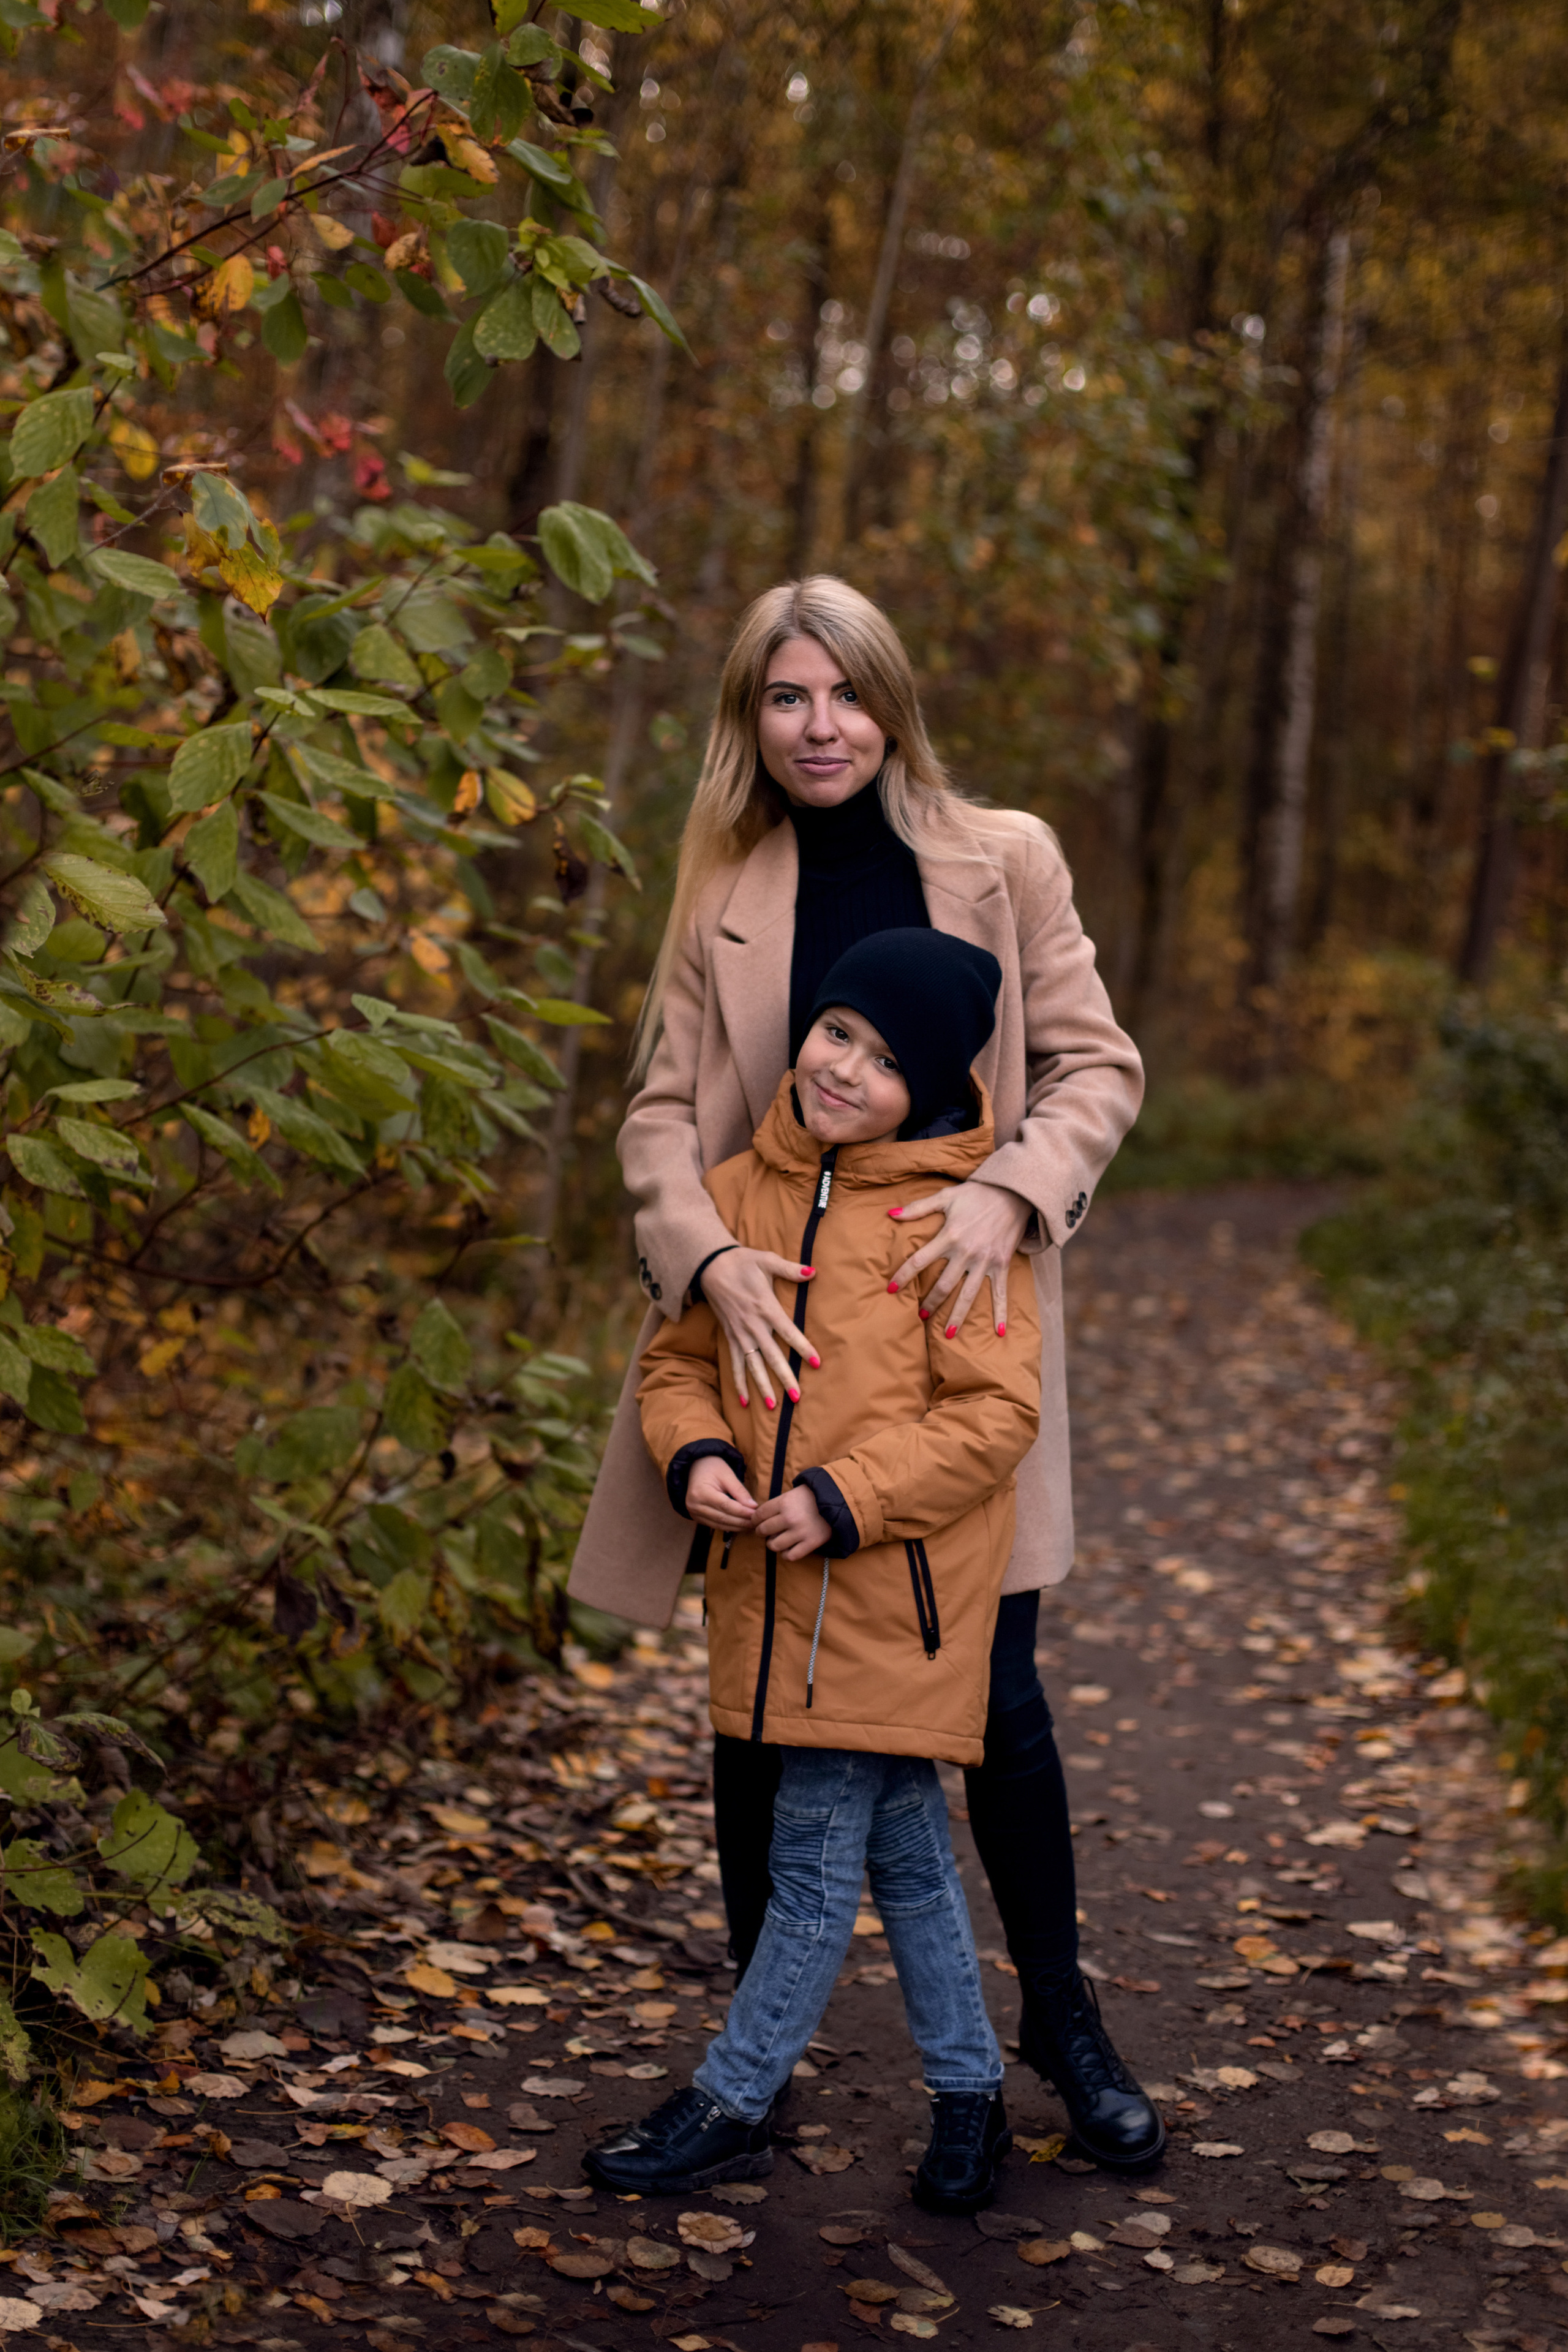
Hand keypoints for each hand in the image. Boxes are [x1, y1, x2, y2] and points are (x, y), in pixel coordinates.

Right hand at [685, 1454, 756, 1531]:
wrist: (696, 1467)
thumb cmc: (712, 1467)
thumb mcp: (727, 1474)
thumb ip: (740, 1491)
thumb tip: (753, 1507)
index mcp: (700, 1492)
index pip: (725, 1506)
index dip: (742, 1512)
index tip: (756, 1514)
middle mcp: (694, 1505)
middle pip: (722, 1518)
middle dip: (741, 1521)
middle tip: (756, 1522)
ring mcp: (694, 1513)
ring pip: (719, 1524)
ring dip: (736, 1527)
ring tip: (751, 1525)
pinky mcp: (696, 1517)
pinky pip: (715, 1525)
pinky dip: (728, 1526)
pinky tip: (740, 1526)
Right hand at [700, 1244, 818, 1411]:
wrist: (710, 1266)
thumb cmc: (743, 1262)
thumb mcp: (767, 1260)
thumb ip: (791, 1269)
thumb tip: (814, 1272)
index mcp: (765, 1307)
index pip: (788, 1332)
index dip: (802, 1347)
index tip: (816, 1363)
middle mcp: (752, 1325)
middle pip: (771, 1356)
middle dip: (784, 1377)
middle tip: (797, 1397)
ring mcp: (739, 1334)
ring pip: (752, 1365)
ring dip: (762, 1386)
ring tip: (773, 1406)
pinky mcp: (729, 1337)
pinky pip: (734, 1364)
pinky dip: (739, 1383)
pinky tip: (745, 1401)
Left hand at [753, 1485, 832, 1560]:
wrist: (838, 1502)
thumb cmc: (812, 1496)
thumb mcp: (793, 1493)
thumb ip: (778, 1504)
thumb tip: (760, 1516)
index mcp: (784, 1502)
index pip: (759, 1514)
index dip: (754, 1520)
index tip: (755, 1522)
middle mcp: (789, 1518)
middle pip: (764, 1530)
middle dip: (761, 1532)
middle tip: (765, 1532)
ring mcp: (800, 1532)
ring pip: (774, 1545)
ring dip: (772, 1544)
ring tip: (776, 1540)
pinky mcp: (810, 1543)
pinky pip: (790, 1556)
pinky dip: (785, 1554)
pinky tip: (787, 1549)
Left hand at [888, 1179, 1030, 1337]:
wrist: (1013, 1192)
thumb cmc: (976, 1193)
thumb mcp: (946, 1196)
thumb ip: (918, 1207)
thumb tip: (890, 1214)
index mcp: (949, 1236)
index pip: (920, 1260)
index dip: (904, 1275)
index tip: (890, 1289)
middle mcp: (966, 1252)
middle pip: (944, 1285)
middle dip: (931, 1302)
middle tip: (919, 1316)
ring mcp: (985, 1261)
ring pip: (968, 1295)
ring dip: (957, 1315)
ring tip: (948, 1334)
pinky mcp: (1001, 1265)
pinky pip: (1000, 1293)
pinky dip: (1001, 1312)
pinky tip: (1000, 1332)